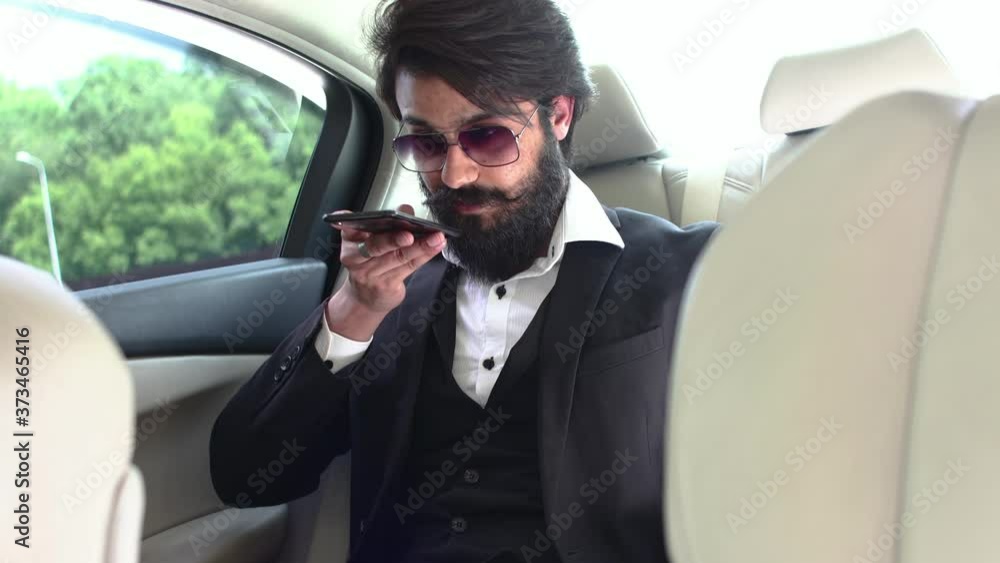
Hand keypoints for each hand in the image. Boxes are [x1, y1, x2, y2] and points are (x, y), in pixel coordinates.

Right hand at [326, 204, 447, 335]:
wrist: (364, 298)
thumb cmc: (369, 262)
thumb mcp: (371, 240)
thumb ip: (387, 224)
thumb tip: (405, 208)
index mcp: (350, 241)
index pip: (354, 230)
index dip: (366, 223)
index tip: (379, 218)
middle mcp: (357, 258)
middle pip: (376, 246)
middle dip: (393, 239)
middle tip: (409, 235)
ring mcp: (372, 274)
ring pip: (398, 257)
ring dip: (420, 246)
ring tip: (435, 237)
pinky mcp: (387, 285)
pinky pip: (409, 267)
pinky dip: (425, 255)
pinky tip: (436, 246)